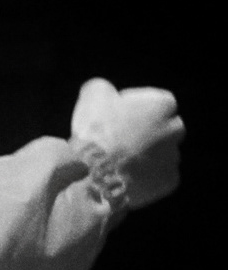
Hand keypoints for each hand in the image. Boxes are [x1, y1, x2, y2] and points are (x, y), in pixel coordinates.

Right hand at [71, 78, 184, 208]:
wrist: (98, 175)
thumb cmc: (98, 131)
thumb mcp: (92, 96)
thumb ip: (102, 87)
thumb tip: (103, 89)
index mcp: (163, 104)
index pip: (156, 101)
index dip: (135, 108)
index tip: (117, 116)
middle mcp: (176, 129)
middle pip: (163, 127)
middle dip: (146, 132)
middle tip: (119, 139)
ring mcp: (174, 157)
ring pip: (161, 153)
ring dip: (145, 155)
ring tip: (118, 161)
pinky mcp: (169, 181)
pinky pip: (158, 176)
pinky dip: (145, 176)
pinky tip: (125, 176)